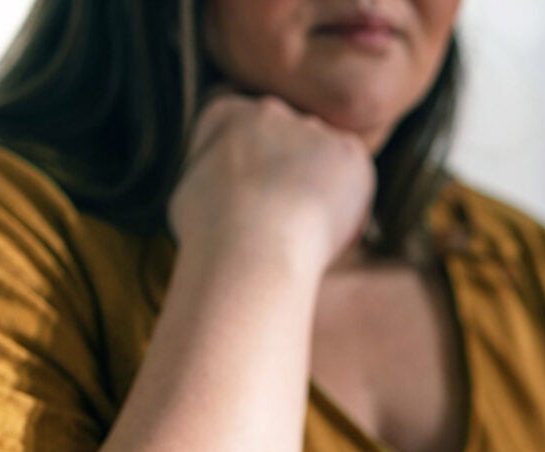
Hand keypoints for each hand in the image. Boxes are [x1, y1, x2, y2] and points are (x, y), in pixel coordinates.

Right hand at [168, 93, 375, 276]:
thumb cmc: (210, 236)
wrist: (249, 249)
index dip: (251, 173)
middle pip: (287, 143)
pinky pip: (354, 181)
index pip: (244, 131)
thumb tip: (230, 186)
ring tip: (299, 233)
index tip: (247, 204)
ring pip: (323, 162)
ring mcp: (312, 128)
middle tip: (277, 223)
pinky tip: (324, 232)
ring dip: (318, 192)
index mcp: (225, 113)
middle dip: (287, 178)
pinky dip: (348, 209)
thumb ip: (216, 174)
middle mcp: (270, 109)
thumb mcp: (190, 193)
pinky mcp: (349, 152)